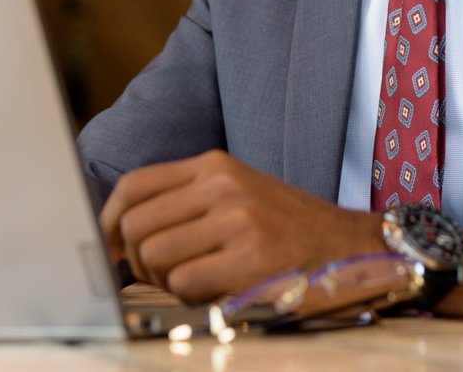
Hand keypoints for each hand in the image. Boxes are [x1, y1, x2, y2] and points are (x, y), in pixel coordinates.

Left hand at [99, 149, 384, 302]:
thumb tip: (121, 233)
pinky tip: (214, 292)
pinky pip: (185, 283)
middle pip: (137, 225)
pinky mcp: (251, 260)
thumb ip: (185, 201)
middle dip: (136, 259)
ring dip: (163, 281)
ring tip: (191, 282)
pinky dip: (189, 296)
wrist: (353, 246)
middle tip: (157, 275)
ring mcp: (238, 220)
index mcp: (215, 165)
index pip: (134, 185)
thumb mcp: (237, 193)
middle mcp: (223, 185)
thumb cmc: (288, 228)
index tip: (111, 246)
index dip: (110, 220)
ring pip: (155, 256)